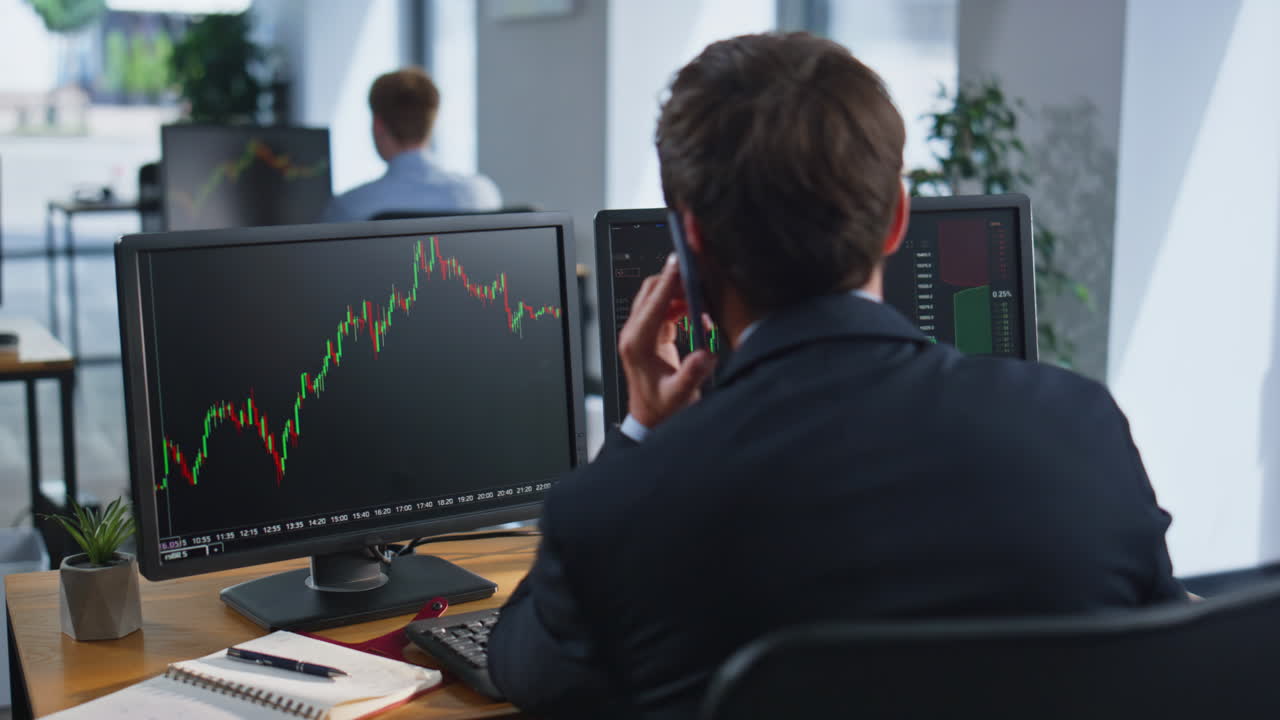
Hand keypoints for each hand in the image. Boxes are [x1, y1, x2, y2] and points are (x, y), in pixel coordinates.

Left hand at [618, 255, 716, 428]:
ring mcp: (642, 333)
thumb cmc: (660, 409)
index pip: (652, 304)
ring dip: (679, 293)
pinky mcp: (652, 335)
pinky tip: (698, 314)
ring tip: (702, 298)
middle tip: (697, 276)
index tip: (679, 264)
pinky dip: (681, 305)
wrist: (651, 420)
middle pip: (650, 292)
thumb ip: (692, 373)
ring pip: (658, 298)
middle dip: (673, 281)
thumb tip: (705, 354)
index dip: (668, 282)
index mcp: (636, 344)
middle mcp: (635, 334)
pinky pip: (665, 310)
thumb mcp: (678, 394)